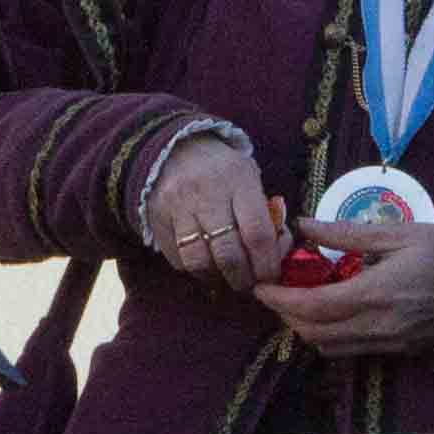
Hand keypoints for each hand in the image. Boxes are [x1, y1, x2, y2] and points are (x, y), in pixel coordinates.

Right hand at [141, 133, 282, 291]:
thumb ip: (265, 212)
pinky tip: (204, 265)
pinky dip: (193, 269)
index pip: (257, 233)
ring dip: (217, 278)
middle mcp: (206, 192)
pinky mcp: (156, 218)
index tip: (271, 276)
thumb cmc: (223, 169)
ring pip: (199, 261)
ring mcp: (178, 206)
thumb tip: (277, 252)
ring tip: (226, 279)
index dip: (267, 263)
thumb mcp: (249, 178)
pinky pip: (177, 258)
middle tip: (249, 284)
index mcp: (238, 179)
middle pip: (228, 253)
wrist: (176, 148)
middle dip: (243, 278)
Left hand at [262, 213, 433, 360]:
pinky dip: (326, 337)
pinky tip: (325, 315)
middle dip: (285, 315)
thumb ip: (346, 233)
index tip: (260, 286)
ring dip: (303, 329)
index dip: (280, 299)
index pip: (313, 306)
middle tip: (274, 292)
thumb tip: (303, 225)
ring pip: (327, 347)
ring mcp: (385, 343)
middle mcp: (376, 326)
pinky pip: (347, 351)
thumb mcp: (397, 233)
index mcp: (375, 293)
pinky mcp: (394, 351)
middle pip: (313, 333)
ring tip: (295, 302)